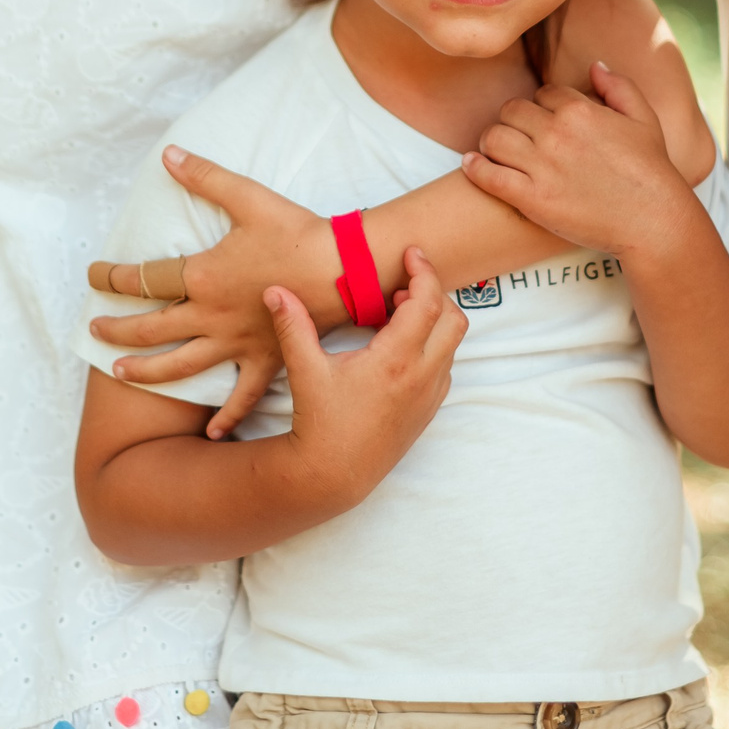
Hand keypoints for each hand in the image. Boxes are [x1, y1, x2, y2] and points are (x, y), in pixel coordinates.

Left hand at [90, 147, 342, 435]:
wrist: (345, 269)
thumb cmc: (297, 231)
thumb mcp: (247, 197)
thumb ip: (205, 176)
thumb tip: (168, 155)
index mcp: (202, 276)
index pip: (143, 279)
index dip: (112, 278)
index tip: (94, 276)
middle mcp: (211, 315)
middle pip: (151, 328)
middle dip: (117, 330)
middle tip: (95, 330)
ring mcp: (236, 343)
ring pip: (180, 365)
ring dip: (147, 371)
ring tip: (120, 373)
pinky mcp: (266, 359)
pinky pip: (241, 395)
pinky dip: (226, 417)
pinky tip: (211, 435)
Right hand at [267, 247, 464, 507]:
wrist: (333, 474)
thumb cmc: (319, 423)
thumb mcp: (305, 371)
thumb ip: (293, 326)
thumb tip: (275, 291)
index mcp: (395, 361)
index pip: (428, 302)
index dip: (424, 271)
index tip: (412, 253)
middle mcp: (421, 377)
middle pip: (454, 319)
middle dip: (434, 295)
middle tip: (400, 288)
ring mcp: (429, 396)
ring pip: (451, 344)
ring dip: (433, 322)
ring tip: (394, 316)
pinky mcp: (428, 411)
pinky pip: (444, 367)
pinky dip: (431, 347)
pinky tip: (397, 348)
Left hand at [462, 62, 697, 257]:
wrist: (653, 220)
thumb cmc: (652, 171)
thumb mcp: (644, 119)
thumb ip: (619, 87)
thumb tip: (596, 65)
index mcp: (581, 109)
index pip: (542, 94)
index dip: (543, 106)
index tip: (546, 122)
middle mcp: (557, 133)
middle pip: (512, 111)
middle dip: (513, 120)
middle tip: (518, 135)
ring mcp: (542, 167)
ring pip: (494, 137)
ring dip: (492, 141)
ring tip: (496, 150)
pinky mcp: (532, 199)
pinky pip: (488, 175)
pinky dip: (475, 168)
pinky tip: (472, 164)